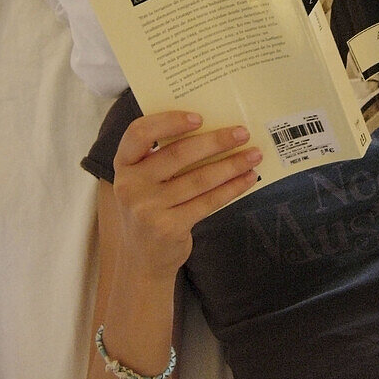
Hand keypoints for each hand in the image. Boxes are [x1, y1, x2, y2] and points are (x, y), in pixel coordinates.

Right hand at [111, 111, 261, 279]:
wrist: (142, 260)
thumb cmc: (150, 207)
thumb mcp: (144, 181)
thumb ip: (163, 157)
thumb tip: (215, 130)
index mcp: (124, 165)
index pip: (139, 133)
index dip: (169, 121)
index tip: (199, 118)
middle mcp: (130, 185)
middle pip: (178, 154)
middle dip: (216, 141)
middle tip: (242, 133)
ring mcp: (148, 209)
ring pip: (199, 179)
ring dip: (231, 165)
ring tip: (254, 155)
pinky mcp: (168, 228)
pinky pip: (208, 202)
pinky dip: (232, 188)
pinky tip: (247, 178)